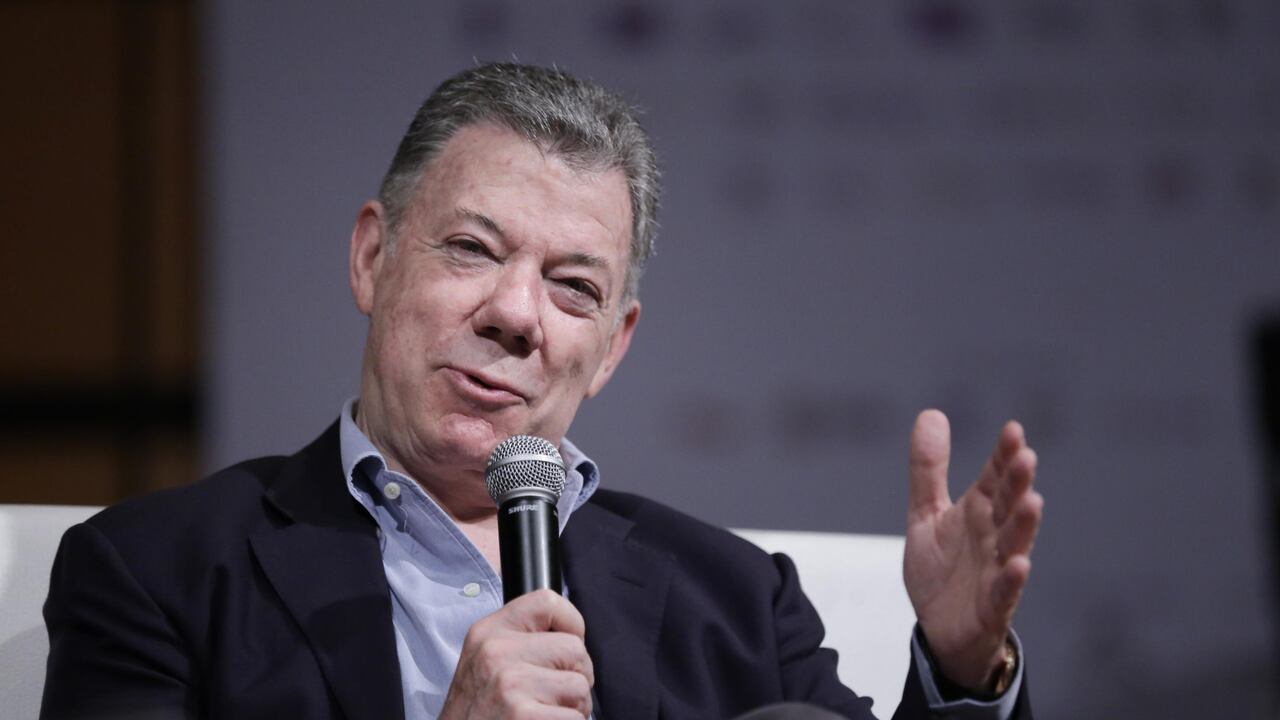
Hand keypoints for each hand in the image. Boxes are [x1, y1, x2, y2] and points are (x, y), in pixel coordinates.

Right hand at [440, 589, 593, 718]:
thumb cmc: (478, 711)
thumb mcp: (485, 662)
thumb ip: (521, 641)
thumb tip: (572, 637)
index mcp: (488, 632)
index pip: (547, 602)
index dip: (572, 625)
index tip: (566, 650)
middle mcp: (496, 652)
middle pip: (575, 649)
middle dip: (576, 677)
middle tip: (552, 696)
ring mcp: (509, 683)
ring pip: (580, 687)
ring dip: (573, 708)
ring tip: (543, 714)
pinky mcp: (522, 715)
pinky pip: (576, 718)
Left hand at [902, 410, 1042, 691]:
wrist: (940, 630)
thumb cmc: (942, 570)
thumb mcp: (926, 514)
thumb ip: (928, 469)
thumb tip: (932, 414)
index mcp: (979, 512)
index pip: (995, 478)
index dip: (1003, 456)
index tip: (1013, 430)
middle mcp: (993, 536)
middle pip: (1008, 505)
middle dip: (1017, 482)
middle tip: (1025, 456)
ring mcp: (996, 570)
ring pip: (1014, 543)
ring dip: (1024, 523)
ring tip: (1032, 500)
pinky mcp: (992, 606)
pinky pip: (1004, 591)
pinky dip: (1012, 579)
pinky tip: (1019, 563)